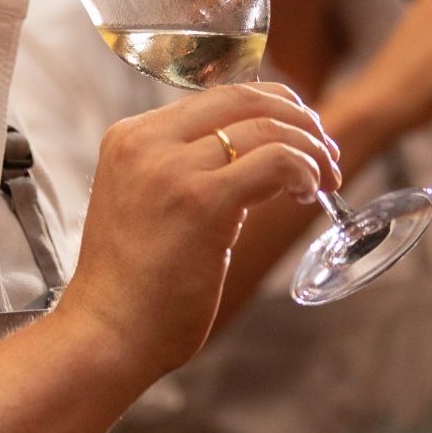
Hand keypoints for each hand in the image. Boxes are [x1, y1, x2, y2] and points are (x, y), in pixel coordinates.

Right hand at [59, 83, 339, 377]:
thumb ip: (187, 172)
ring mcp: (172, 169)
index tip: (299, 133)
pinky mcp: (202, 201)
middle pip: (244, 98)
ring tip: (326, 179)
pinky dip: (305, 170)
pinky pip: (275, 161)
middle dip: (297, 119)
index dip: (271, 107)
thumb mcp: (148, 205)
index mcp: (130, 137)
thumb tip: (258, 159)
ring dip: (310, 149)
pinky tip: (310, 193)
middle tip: (324, 151)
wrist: (105, 335)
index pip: (217, 97)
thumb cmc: (133, 287)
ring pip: (266, 128)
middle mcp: (147, 142)